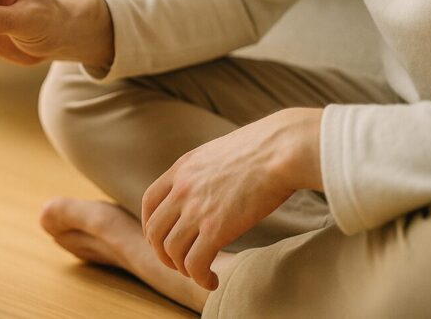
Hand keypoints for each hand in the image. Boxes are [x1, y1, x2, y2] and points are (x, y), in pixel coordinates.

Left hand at [141, 107, 322, 289]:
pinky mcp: (216, 229)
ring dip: (183, 269)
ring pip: (172, 251)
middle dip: (162, 253)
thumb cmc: (263, 149)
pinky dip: (200, 278)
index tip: (161, 239)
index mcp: (181, 168)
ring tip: (200, 274)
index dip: (151, 225)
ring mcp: (196, 209)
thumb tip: (213, 184)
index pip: (149, 202)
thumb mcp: (219, 152)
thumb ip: (205, 171)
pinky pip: (195, 264)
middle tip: (179, 264)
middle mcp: (182, 189)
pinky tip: (212, 281)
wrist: (281, 150)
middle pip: (154, 230)